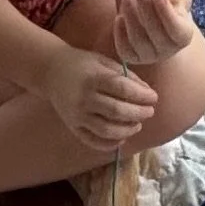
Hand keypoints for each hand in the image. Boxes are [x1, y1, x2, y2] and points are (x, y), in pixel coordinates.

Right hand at [46, 40, 156, 155]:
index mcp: (93, 78)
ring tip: (137, 125)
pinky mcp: (73, 127)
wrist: (51, 71)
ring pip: (107, 130)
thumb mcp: (104, 62)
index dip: (142, 95)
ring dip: (127, 130)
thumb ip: (126, 76)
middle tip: (149, 112)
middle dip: (139, 113)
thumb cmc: (82, 64)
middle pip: (117, 112)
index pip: (123, 89)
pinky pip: (93, 141)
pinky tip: (121, 137)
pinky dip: (110, 143)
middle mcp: (84, 99)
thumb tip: (147, 92)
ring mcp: (77, 116)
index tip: (153, 97)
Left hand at [113, 0, 190, 67]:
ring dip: (131, 16)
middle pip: (156, 34)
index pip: (177, 30)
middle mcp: (168, 50)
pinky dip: (120, 32)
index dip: (166, 13)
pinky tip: (120, 17)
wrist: (149, 9)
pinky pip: (124, 49)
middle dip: (146, 8)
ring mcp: (150, 56)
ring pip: (138, 41)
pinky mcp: (132, 57)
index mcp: (183, 35)